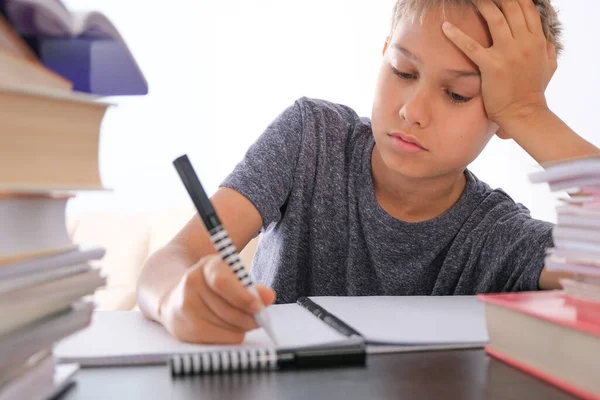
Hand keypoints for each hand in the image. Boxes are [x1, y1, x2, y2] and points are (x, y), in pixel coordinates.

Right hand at [159, 254, 275, 343]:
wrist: (175, 297)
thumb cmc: (213, 288)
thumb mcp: (233, 278)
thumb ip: (253, 287)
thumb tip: (269, 297)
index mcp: (207, 265)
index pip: (222, 282)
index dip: (243, 297)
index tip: (258, 307)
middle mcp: (191, 283)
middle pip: (227, 309)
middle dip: (249, 317)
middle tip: (259, 319)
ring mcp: (185, 307)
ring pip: (226, 326)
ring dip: (241, 327)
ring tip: (242, 321)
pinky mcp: (184, 329)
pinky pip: (219, 339)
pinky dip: (230, 336)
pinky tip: (229, 328)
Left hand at [442, 0, 557, 137]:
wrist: (524, 114)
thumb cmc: (533, 92)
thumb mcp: (548, 67)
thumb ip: (547, 50)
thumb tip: (547, 39)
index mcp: (537, 40)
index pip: (526, 8)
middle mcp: (525, 42)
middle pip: (511, 7)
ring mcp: (508, 53)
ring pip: (494, 18)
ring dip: (482, 4)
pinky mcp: (491, 66)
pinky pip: (471, 46)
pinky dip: (456, 35)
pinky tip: (445, 27)